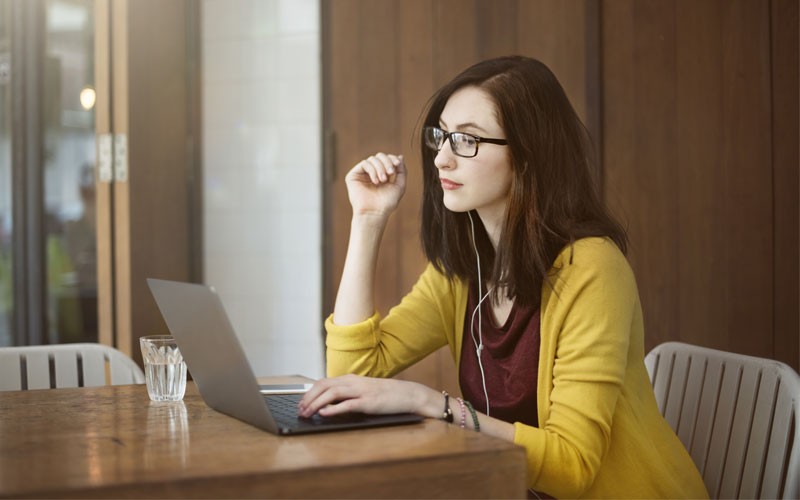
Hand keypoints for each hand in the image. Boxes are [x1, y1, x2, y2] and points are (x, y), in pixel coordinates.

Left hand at [297, 374, 438, 418]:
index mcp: (350, 379)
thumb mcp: (362, 391)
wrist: (407, 394)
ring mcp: (361, 391)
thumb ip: (346, 395)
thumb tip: (327, 404)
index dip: (309, 393)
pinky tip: (324, 414)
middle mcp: (353, 382)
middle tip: (299, 411)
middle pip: (323, 386)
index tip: (300, 404)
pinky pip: (347, 404)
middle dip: (308, 398)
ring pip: (332, 393)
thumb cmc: (385, 395)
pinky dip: (333, 409)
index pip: (323, 382)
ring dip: (316, 404)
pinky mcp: (369, 402)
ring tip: (307, 413)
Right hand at [345, 153, 405, 217]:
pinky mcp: (353, 176)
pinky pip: (364, 164)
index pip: (386, 159)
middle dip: (387, 162)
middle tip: (390, 173)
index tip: (397, 164)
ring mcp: (361, 174)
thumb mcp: (399, 185)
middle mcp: (371, 173)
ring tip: (383, 181)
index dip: (392, 158)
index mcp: (381, 174)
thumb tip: (400, 156)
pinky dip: (372, 171)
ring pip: (372, 159)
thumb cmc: (387, 203)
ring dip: (380, 168)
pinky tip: (375, 182)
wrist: (375, 213)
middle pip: (379, 156)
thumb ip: (401, 171)